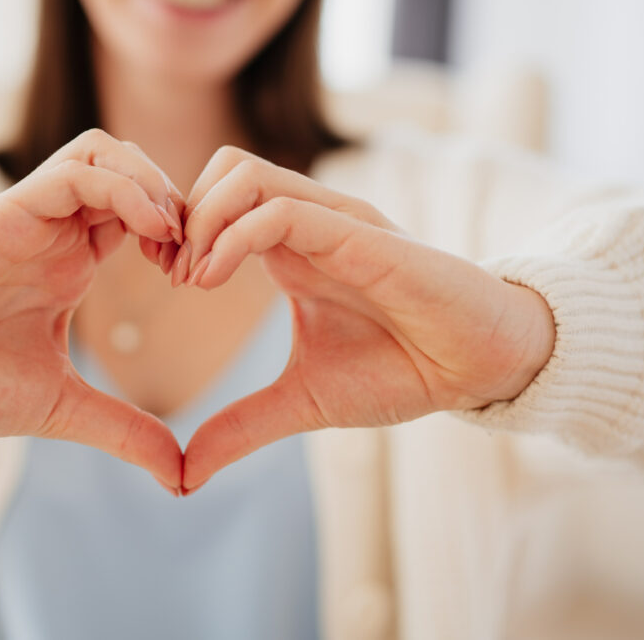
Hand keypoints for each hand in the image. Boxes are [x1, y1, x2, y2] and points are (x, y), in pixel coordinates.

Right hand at [0, 129, 185, 492]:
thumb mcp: (62, 408)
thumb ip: (124, 430)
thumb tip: (181, 477)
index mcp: (71, 264)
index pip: (142, 215)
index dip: (183, 236)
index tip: (200, 282)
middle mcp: (55, 232)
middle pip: (133, 170)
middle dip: (179, 203)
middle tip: (195, 258)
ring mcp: (32, 218)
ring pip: (106, 154)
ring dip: (154, 184)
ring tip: (172, 238)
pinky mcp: (6, 212)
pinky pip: (76, 171)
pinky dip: (123, 187)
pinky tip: (149, 231)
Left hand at [179, 147, 555, 492]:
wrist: (480, 368)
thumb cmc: (402, 370)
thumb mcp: (303, 401)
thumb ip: (241, 426)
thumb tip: (185, 475)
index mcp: (290, 249)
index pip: (217, 199)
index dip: (178, 231)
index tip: (162, 277)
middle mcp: (307, 223)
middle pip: (223, 167)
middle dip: (181, 215)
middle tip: (169, 272)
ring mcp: (333, 222)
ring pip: (244, 174)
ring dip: (201, 220)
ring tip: (192, 279)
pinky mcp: (360, 235)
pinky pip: (280, 211)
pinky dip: (232, 237)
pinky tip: (214, 280)